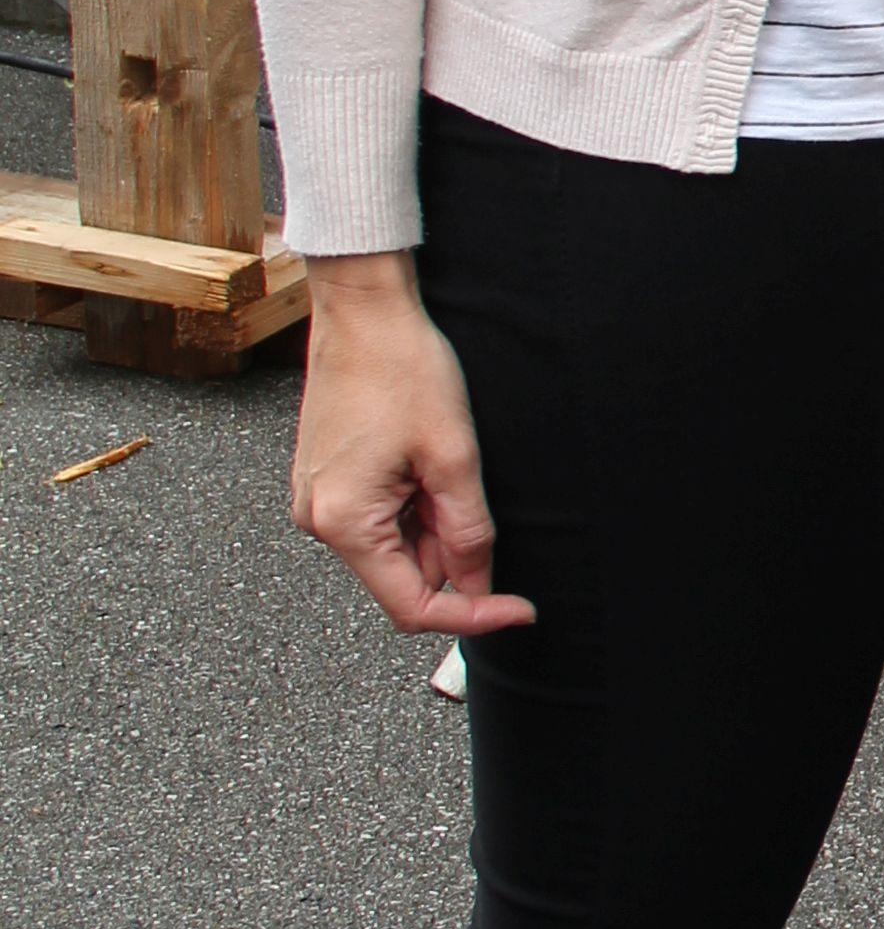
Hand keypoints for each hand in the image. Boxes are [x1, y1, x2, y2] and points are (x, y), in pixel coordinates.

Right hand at [287, 252, 534, 635]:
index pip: (411, 605)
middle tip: (478, 496)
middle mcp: (319, 520)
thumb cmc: (402, 369)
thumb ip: (468, 531)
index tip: (519, 610)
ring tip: (448, 463)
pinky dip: (417, 506)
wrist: (364, 312)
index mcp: (343, 522)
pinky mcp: (329, 481)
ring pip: (397, 545)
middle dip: (455, 554)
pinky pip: (382, 518)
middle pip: (404, 575)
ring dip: (437, 524)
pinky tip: (430, 462)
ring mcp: (320, 500)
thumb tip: (478, 586)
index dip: (470, 615)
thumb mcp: (453, 457)